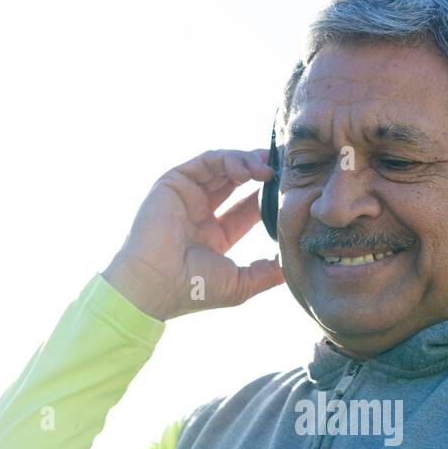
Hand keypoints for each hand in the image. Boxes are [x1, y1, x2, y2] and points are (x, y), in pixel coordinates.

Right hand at [102, 148, 283, 320]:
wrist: (156, 284)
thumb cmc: (194, 289)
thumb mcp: (240, 284)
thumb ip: (266, 273)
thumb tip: (291, 265)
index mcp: (215, 235)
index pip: (248, 207)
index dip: (268, 196)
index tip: (290, 190)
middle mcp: (201, 212)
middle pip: (237, 181)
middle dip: (261, 172)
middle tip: (283, 170)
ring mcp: (188, 195)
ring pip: (223, 166)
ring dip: (248, 163)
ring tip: (267, 171)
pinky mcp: (175, 181)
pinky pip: (207, 161)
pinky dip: (230, 159)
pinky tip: (249, 170)